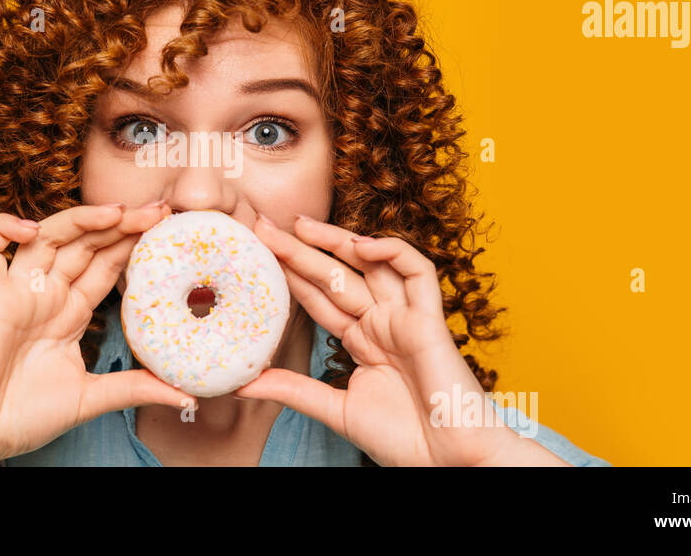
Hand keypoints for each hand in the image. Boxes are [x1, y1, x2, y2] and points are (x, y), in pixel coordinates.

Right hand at [0, 201, 193, 464]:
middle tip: (159, 210)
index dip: (133, 243)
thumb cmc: (23, 418)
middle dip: (120, 224)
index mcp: (70, 312)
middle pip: (85, 243)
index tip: (169, 229)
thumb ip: (135, 388)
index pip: (106, 265)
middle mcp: (46, 295)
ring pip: (47, 236)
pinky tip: (28, 229)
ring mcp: (17, 292)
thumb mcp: (91, 398)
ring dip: (80, 219)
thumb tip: (186, 393)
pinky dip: (1, 230)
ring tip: (118, 211)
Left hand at [245, 213, 566, 465]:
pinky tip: (361, 245)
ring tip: (300, 225)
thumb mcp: (335, 409)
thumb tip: (241, 382)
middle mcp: (383, 322)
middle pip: (336, 275)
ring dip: (338, 241)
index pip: (319, 297)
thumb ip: (292, 390)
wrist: (449, 464)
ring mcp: (407, 318)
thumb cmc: (404, 440)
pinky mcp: (432, 321)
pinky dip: (394, 253)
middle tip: (264, 225)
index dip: (290, 273)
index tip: (257, 253)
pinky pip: (418, 273)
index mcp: (363, 340)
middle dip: (301, 249)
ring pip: (372, 265)